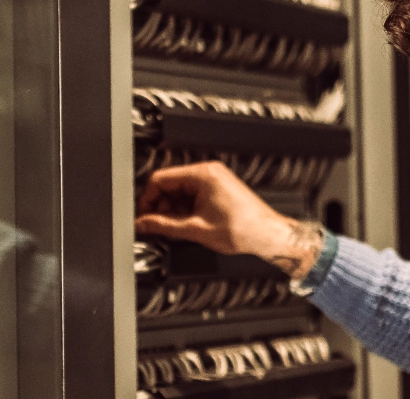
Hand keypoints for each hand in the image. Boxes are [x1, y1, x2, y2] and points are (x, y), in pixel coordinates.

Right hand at [134, 161, 323, 279]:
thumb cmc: (243, 229)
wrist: (267, 236)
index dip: (147, 199)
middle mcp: (208, 173)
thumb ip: (164, 225)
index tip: (142, 215)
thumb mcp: (195, 229)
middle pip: (169, 185)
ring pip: (180, 192)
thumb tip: (144, 223)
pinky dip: (183, 211)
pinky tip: (182, 225)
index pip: (160, 179)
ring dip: (171, 210)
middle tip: (152, 225)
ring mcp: (214, 181)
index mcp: (202, 174)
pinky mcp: (218, 191)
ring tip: (169, 229)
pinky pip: (192, 197)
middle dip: (159, 206)